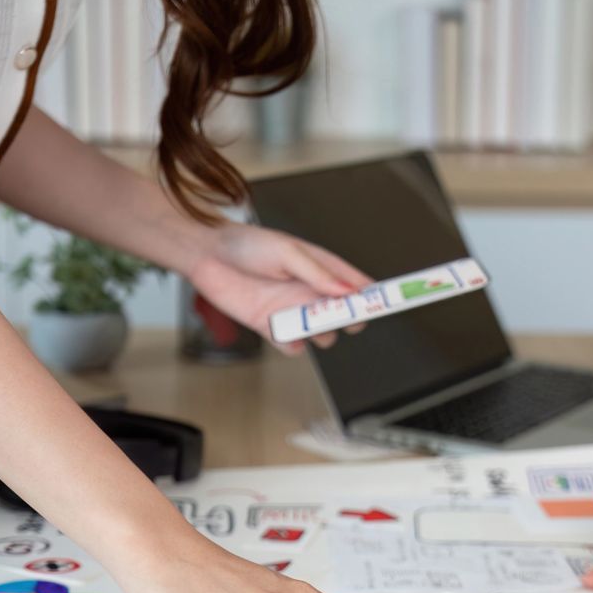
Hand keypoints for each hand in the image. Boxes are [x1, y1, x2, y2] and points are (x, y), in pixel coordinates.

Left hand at [187, 222, 369, 353]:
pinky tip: (282, 334)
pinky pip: (292, 346)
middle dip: (348, 320)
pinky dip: (292, 345)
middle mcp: (311, 293)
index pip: (357, 286)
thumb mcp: (287, 251)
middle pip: (344, 316)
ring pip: (322, 335)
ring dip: (319, 334)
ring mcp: (292, 312)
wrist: (207, 255)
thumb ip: (317, 273)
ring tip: (306, 321)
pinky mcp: (272, 328)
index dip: (373, 296)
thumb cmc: (248, 245)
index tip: (386, 304)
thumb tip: (346, 292)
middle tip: (340, 316)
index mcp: (321, 269)